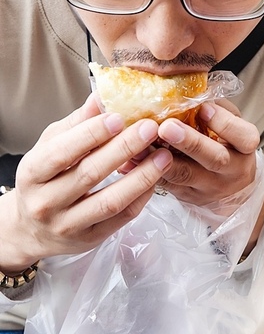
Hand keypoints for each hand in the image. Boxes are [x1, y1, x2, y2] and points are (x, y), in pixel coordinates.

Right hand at [0, 94, 172, 272]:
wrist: (29, 228)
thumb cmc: (44, 177)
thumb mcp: (50, 146)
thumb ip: (77, 123)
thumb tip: (103, 94)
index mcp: (33, 174)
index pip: (61, 152)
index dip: (90, 134)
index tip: (119, 116)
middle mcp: (46, 203)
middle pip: (89, 174)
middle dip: (123, 149)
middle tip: (150, 128)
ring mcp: (68, 225)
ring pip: (109, 201)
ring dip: (140, 177)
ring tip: (164, 155)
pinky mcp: (90, 239)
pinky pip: (121, 218)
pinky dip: (141, 197)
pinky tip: (157, 178)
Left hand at [124, 99, 260, 210]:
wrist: (232, 192)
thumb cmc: (228, 146)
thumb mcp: (231, 127)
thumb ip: (216, 109)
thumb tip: (189, 88)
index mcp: (245, 147)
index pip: (243, 136)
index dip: (223, 122)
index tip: (202, 107)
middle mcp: (232, 170)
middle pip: (214, 158)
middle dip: (190, 142)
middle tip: (166, 127)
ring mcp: (210, 187)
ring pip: (185, 175)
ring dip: (160, 159)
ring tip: (140, 144)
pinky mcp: (188, 197)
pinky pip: (166, 185)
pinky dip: (146, 172)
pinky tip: (130, 161)